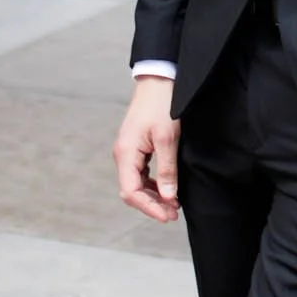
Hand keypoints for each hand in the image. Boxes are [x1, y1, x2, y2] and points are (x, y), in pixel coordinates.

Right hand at [114, 76, 181, 221]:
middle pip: (132, 191)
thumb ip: (168, 169)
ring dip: (153, 196)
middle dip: (152, 205)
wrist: (159, 80)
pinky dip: (153, 185)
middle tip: (174, 214)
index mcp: (126, 153)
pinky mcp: (136, 148)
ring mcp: (128, 151)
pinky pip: (140, 174)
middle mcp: (122, 154)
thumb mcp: (168, 139)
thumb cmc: (163, 105)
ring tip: (173, 205)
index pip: (131, 192)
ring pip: (136, 184)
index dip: (149, 208)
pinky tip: (168, 189)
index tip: (168, 216)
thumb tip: (169, 197)